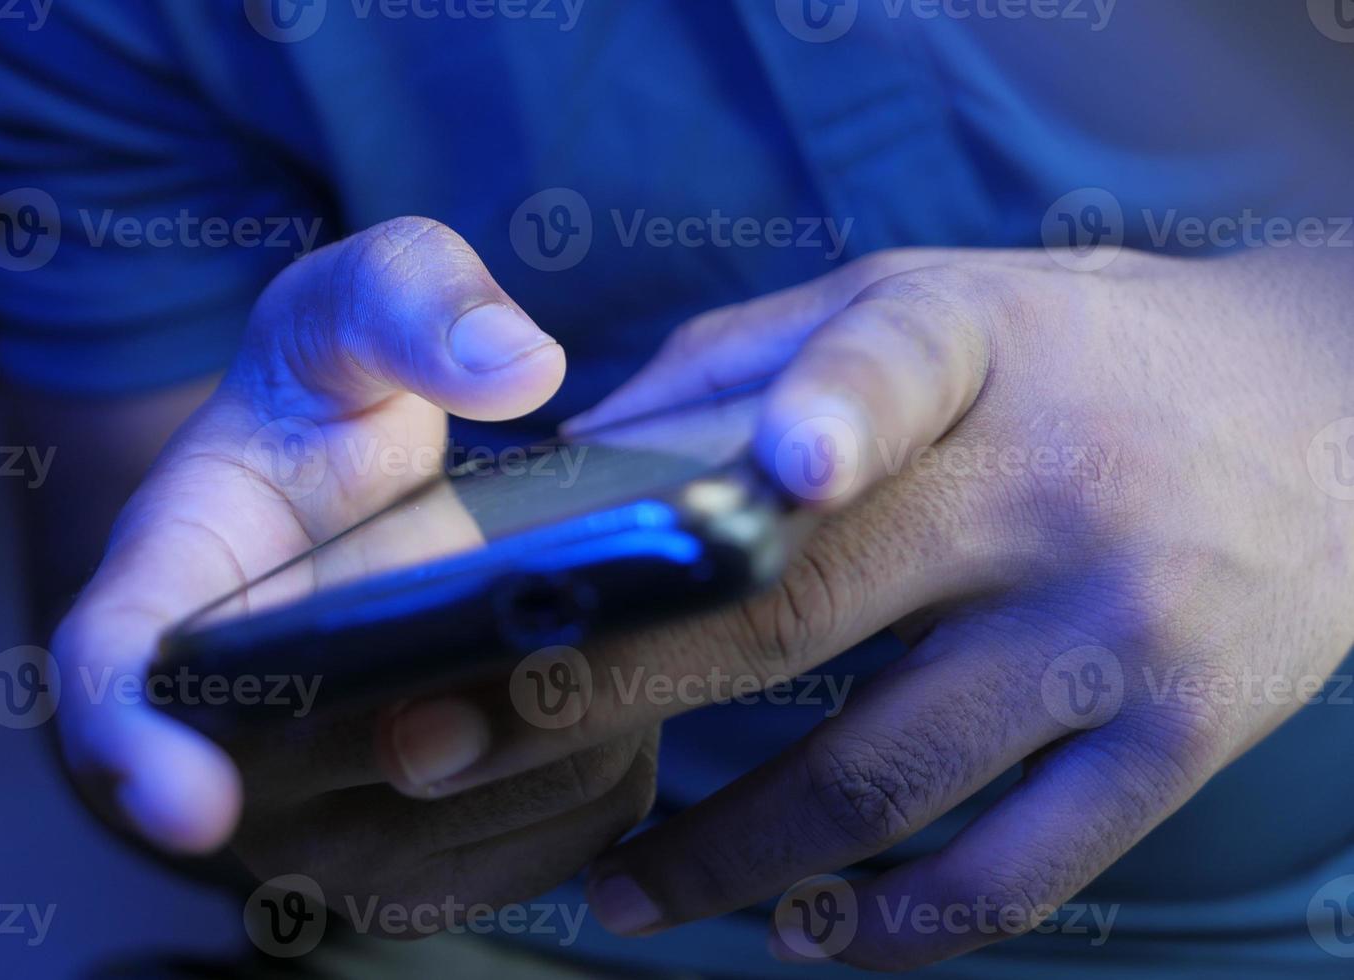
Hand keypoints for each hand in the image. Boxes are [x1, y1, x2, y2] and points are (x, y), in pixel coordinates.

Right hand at [52, 218, 655, 914]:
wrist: (366, 504)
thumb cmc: (330, 407)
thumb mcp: (355, 309)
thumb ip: (411, 299)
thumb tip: (518, 366)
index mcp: (173, 591)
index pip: (114, 681)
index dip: (133, 750)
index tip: (190, 798)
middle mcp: (228, 734)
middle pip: (334, 776)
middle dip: (451, 705)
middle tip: (548, 618)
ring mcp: (325, 813)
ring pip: (463, 820)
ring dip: (552, 728)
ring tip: (579, 623)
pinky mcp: (431, 855)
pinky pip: (543, 844)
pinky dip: (597, 767)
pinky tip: (602, 687)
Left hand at [372, 245, 1353, 967]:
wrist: (1334, 410)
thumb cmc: (1090, 356)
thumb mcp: (946, 303)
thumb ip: (766, 350)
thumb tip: (591, 444)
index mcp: (979, 356)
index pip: (890, 365)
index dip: (816, 407)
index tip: (754, 469)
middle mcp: (1050, 497)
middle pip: (801, 610)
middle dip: (604, 691)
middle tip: (453, 746)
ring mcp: (1117, 634)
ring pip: (884, 778)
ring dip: (723, 858)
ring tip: (615, 893)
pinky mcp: (1177, 740)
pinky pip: (1018, 875)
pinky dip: (894, 929)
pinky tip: (800, 936)